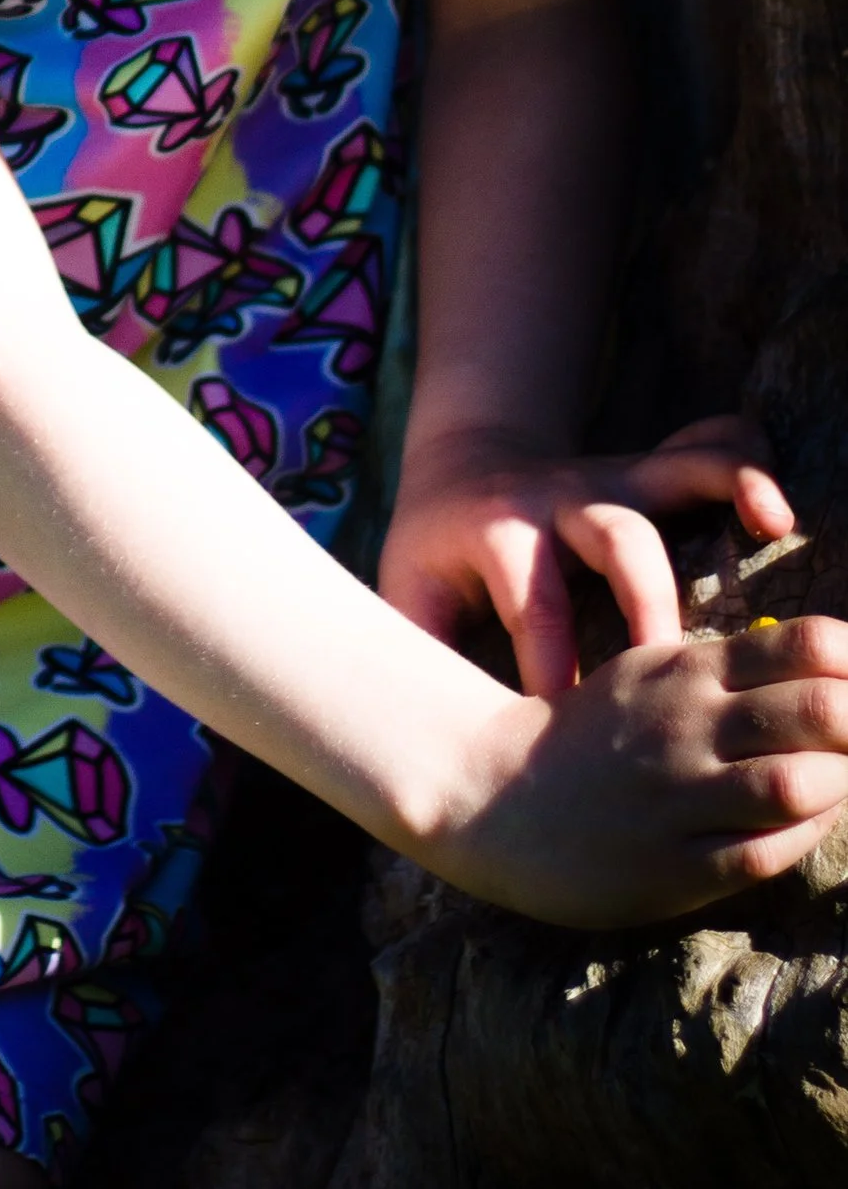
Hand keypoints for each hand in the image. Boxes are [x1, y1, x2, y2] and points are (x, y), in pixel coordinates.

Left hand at [379, 413, 793, 695]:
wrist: (460, 462)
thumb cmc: (438, 551)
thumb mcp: (409, 591)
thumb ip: (422, 652)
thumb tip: (432, 740)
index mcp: (496, 533)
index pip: (532, 602)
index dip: (552, 663)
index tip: (571, 719)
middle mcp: (559, 499)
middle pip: (614, 536)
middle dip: (649, 602)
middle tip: (675, 671)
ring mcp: (608, 478)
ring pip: (670, 473)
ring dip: (724, 489)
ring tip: (775, 522)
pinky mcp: (645, 471)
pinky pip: (705, 447)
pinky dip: (747, 461)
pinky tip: (780, 504)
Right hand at [441, 615, 847, 927]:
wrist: (492, 793)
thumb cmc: (593, 735)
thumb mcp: (652, 675)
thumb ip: (734, 674)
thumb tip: (835, 675)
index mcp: (687, 668)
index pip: (808, 644)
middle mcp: (690, 724)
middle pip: (821, 710)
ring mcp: (681, 796)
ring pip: (799, 784)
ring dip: (841, 784)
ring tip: (839, 783)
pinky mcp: (675, 865)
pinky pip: (767, 853)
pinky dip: (806, 838)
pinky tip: (808, 824)